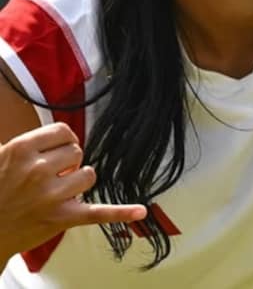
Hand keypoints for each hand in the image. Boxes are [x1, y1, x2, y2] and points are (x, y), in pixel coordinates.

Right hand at [0, 123, 146, 258]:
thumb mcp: (0, 156)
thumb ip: (27, 143)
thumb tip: (52, 133)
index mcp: (22, 150)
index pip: (64, 132)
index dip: (62, 142)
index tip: (57, 150)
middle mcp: (38, 170)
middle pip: (77, 152)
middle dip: (67, 164)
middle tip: (48, 176)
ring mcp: (52, 195)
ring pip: (88, 175)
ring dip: (76, 183)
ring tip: (56, 191)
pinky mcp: (63, 218)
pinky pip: (98, 213)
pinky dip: (121, 213)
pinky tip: (139, 211)